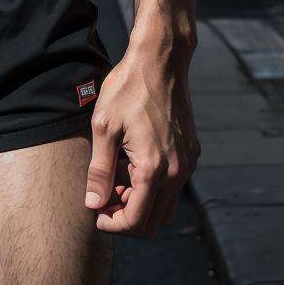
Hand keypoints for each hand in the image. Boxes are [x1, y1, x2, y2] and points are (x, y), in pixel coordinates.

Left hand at [83, 44, 199, 237]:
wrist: (160, 60)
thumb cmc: (128, 88)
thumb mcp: (104, 127)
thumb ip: (99, 170)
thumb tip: (93, 203)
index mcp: (154, 169)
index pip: (136, 221)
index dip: (112, 224)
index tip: (95, 213)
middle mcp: (177, 172)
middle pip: (154, 222)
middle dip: (126, 218)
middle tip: (103, 199)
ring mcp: (187, 163)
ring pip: (165, 206)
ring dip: (140, 204)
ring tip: (115, 181)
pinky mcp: (190, 153)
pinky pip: (173, 185)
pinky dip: (153, 188)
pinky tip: (131, 165)